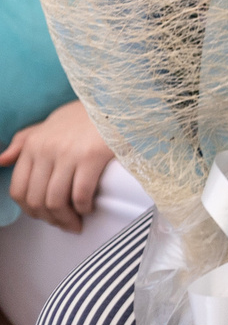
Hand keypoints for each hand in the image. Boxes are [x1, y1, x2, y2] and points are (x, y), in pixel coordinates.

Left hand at [0, 99, 116, 230]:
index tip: (45, 216)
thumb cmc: (86, 114)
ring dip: (66, 218)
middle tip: (64, 224)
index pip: (18, 189)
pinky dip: (83, 207)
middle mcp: (46, 150)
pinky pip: (81, 194)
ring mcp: (69, 154)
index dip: (30, 210)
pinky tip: (89, 207)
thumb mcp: (49, 123)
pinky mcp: (92, 157)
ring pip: (56, 200)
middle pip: (37, 199)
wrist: (118, 100)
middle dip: (50, 219)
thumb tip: (1, 160)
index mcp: (33, 145)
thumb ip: (23, 141)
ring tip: (77, 222)